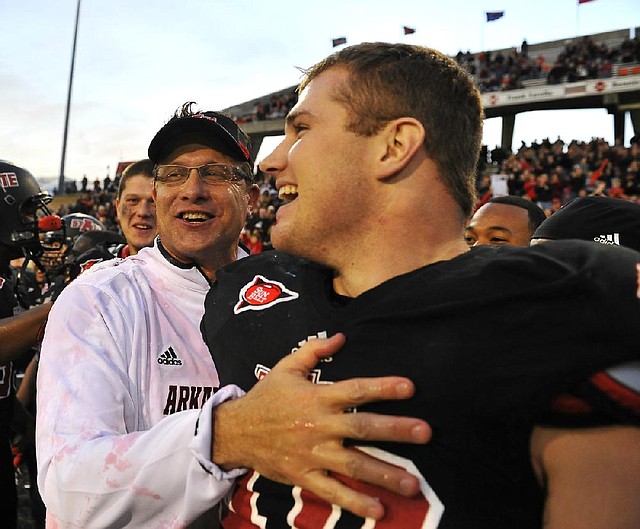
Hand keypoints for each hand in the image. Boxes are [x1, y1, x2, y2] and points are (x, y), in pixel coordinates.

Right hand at [212, 333, 430, 519]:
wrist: (235, 431)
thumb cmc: (266, 397)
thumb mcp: (286, 367)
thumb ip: (313, 350)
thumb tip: (341, 336)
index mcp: (317, 397)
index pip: (355, 390)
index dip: (383, 388)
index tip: (410, 387)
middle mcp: (319, 425)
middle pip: (362, 428)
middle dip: (395, 430)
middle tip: (425, 432)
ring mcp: (312, 453)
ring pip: (353, 465)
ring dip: (384, 474)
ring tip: (413, 484)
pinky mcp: (304, 476)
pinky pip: (332, 492)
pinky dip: (355, 502)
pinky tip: (380, 510)